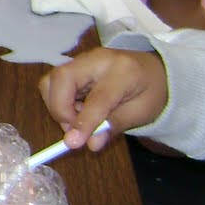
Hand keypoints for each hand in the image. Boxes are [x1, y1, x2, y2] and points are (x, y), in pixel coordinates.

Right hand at [38, 47, 168, 147]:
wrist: (153, 70)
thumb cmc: (150, 93)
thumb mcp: (140, 113)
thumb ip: (114, 126)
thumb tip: (90, 145)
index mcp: (123, 70)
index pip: (97, 97)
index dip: (84, 122)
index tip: (73, 143)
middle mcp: (98, 59)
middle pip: (62, 78)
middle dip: (60, 109)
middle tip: (73, 130)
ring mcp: (82, 60)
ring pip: (50, 80)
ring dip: (57, 106)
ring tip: (78, 120)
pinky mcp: (73, 65)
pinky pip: (53, 84)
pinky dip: (58, 102)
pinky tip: (78, 110)